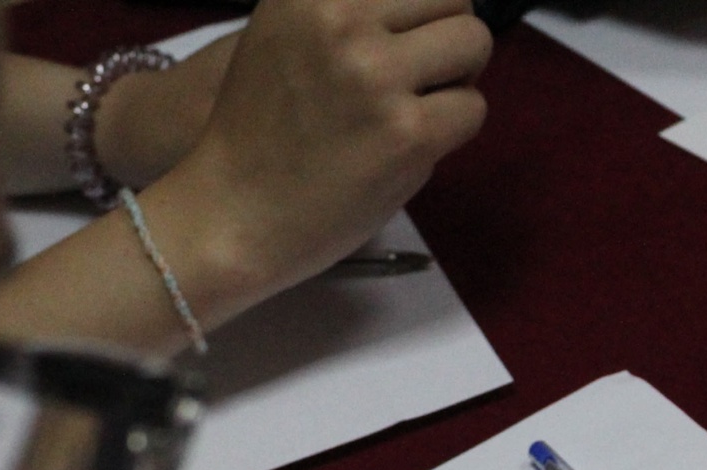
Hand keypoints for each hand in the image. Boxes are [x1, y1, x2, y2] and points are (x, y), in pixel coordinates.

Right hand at [144, 0, 492, 311]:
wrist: (232, 213)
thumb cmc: (260, 133)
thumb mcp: (283, 35)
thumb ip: (344, 12)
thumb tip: (422, 9)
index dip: (422, 11)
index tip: (409, 41)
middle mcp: (343, 21)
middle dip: (449, 38)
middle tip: (424, 78)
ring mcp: (376, 76)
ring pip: (474, 44)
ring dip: (459, 79)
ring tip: (417, 109)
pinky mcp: (405, 133)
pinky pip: (472, 108)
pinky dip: (453, 130)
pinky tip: (411, 147)